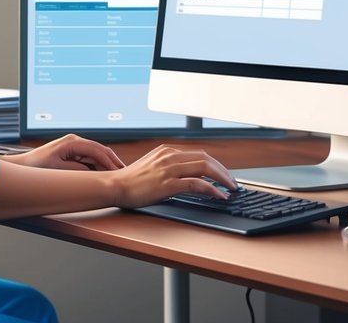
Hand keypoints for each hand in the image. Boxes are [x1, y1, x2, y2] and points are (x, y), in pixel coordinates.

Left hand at [3, 134, 124, 170]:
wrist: (22, 167)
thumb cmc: (36, 168)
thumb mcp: (58, 170)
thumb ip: (77, 170)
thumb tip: (94, 172)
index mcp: (72, 142)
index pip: (97, 151)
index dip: (109, 162)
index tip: (118, 172)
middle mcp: (75, 141)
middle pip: (100, 150)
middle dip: (113, 162)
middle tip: (125, 173)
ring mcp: (74, 146)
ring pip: (97, 154)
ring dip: (107, 164)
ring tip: (118, 175)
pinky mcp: (72, 153)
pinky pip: (90, 158)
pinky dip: (99, 166)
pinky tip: (105, 174)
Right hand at [107, 145, 236, 208]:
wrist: (115, 186)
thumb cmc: (131, 181)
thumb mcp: (152, 166)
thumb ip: (168, 167)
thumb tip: (186, 176)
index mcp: (167, 151)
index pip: (199, 154)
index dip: (215, 165)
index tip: (223, 175)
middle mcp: (170, 156)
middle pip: (206, 159)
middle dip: (223, 171)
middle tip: (232, 183)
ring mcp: (169, 168)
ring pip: (205, 168)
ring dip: (222, 178)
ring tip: (230, 188)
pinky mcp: (168, 183)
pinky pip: (197, 184)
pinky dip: (212, 189)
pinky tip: (219, 196)